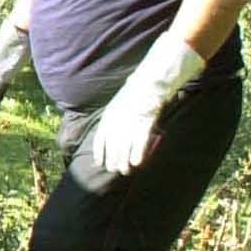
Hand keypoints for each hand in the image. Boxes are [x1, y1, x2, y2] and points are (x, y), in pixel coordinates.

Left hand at [90, 31, 204, 175]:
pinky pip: (140, 140)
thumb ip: (116, 121)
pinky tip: (137, 163)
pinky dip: (137, 152)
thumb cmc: (137, 94)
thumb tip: (115, 137)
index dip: (99, 152)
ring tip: (125, 171)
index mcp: (109, 115)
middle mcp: (117, 119)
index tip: (99, 163)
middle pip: (112, 145)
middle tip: (116, 170)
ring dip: (124, 160)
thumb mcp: (121, 105)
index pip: (100, 137)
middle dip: (113, 159)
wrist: (152, 80)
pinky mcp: (145, 120)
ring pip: (124, 145)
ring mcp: (131, 120)